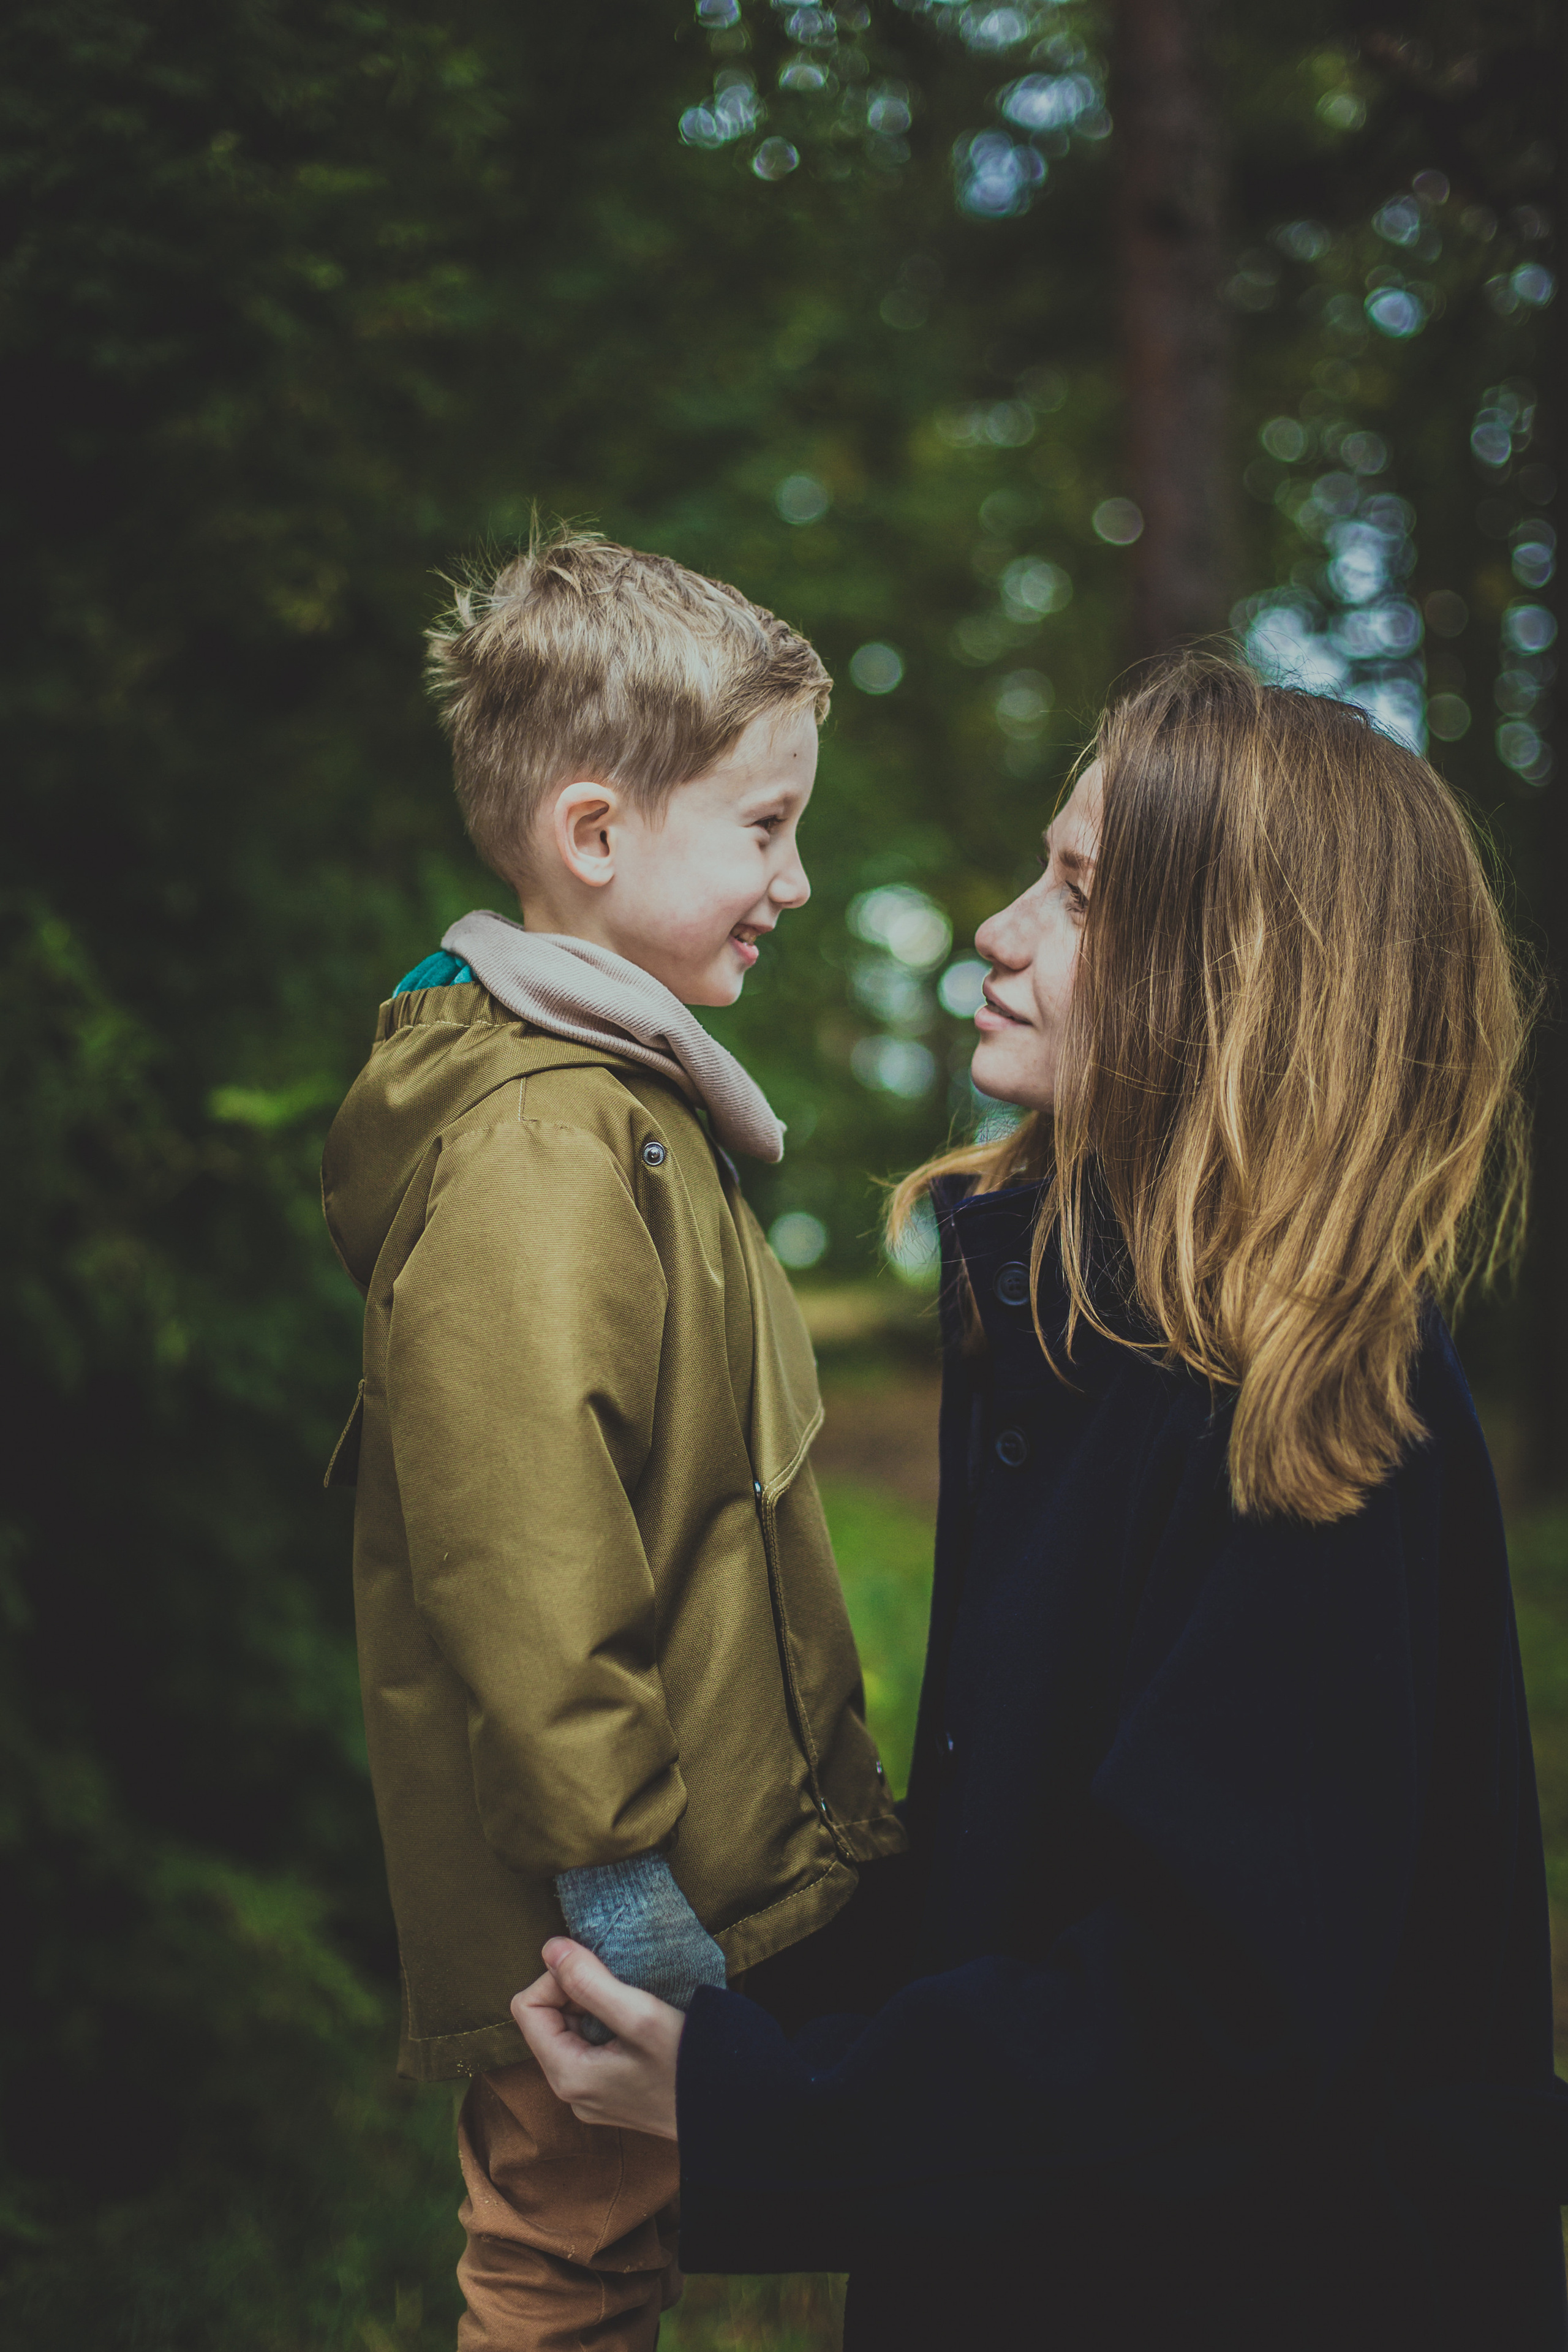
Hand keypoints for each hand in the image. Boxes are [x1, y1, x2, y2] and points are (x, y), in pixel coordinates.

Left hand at [512, 1938, 682, 2140]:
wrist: (734, 2114)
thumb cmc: (689, 2066)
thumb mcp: (641, 2015)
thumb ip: (590, 1981)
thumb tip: (549, 1948)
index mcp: (567, 2075)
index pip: (527, 2007)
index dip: (556, 1979)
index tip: (597, 1972)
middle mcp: (570, 2091)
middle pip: (545, 2019)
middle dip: (576, 1991)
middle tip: (619, 1986)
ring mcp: (590, 2096)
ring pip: (568, 2031)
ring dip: (593, 2006)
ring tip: (632, 2004)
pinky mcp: (610, 2094)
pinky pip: (588, 2047)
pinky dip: (606, 2025)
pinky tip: (638, 2024)